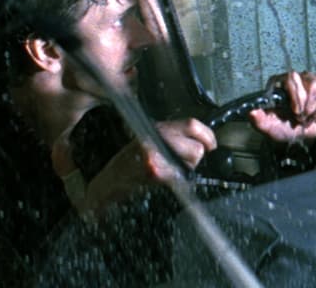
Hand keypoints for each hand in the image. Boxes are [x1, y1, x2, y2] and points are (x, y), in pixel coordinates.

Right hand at [76, 118, 215, 212]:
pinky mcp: (157, 181)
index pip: (191, 124)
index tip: (211, 143)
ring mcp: (157, 165)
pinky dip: (180, 181)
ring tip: (170, 171)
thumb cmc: (122, 167)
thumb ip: (170, 135)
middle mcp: (155, 145)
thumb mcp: (145, 140)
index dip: (206, 134)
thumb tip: (200, 137)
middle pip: (196, 148)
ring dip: (187, 169)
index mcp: (152, 131)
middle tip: (182, 161)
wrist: (104, 191)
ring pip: (192, 164)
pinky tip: (166, 181)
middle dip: (195, 156)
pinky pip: (182, 179)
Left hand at [248, 71, 315, 142]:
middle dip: (309, 106)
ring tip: (309, 117)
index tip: (296, 111)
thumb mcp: (268, 127)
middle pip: (313, 82)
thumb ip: (259, 120)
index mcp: (281, 82)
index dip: (298, 96)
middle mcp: (298, 78)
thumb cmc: (282, 127)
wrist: (297, 134)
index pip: (292, 78)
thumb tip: (252, 112)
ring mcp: (314, 81)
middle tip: (301, 117)